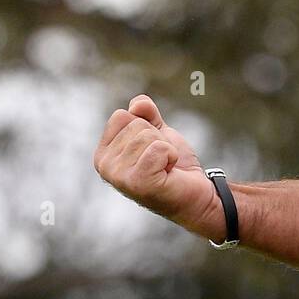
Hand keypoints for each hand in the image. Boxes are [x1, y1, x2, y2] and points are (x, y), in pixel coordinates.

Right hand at [93, 94, 225, 240]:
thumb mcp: (158, 132)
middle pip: (136, 125)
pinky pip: (158, 148)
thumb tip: (137, 104)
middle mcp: (104, 166)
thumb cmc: (174, 166)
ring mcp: (118, 176)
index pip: (120, 116)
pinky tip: (169, 172)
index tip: (152, 149)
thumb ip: (146, 114)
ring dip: (166, 149)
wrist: (195, 194)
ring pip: (147, 135)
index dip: (145, 126)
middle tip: (161, 161)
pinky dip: (171, 156)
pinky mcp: (138, 182)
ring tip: (165, 168)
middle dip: (157, 138)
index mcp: (103, 153)